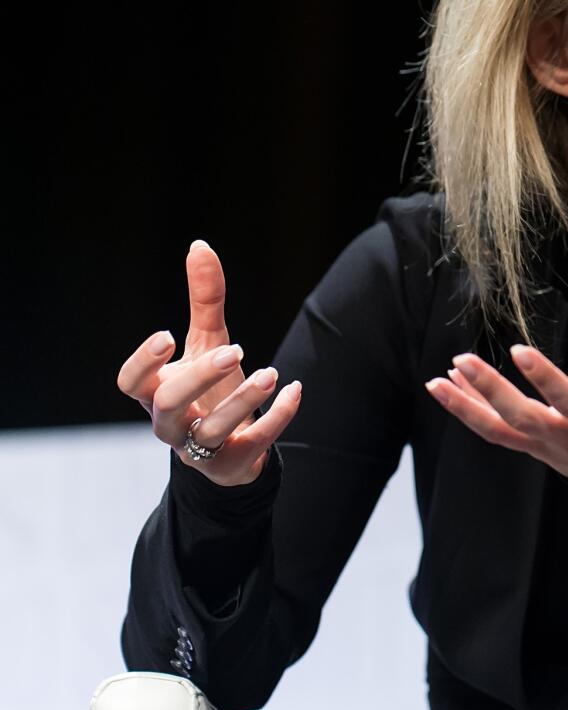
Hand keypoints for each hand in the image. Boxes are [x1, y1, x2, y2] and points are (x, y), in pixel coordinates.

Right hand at [116, 240, 301, 485]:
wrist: (231, 448)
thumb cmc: (210, 388)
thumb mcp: (207, 342)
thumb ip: (203, 299)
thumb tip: (200, 245)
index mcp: (155, 392)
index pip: (129, 383)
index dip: (142, 362)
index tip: (168, 334)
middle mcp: (170, 424)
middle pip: (169, 405)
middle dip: (199, 377)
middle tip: (234, 349)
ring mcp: (199, 449)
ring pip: (211, 432)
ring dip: (242, 401)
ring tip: (271, 371)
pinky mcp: (232, 464)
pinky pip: (253, 445)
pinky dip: (276, 417)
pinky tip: (295, 389)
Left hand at [424, 263, 567, 480]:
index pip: (567, 398)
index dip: (544, 377)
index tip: (518, 350)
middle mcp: (566, 438)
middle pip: (521, 418)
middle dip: (489, 390)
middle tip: (462, 361)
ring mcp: (544, 447)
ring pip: (498, 431)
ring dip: (464, 407)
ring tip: (436, 381)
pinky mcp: (531, 449)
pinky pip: (495, 432)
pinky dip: (470, 410)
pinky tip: (450, 387)